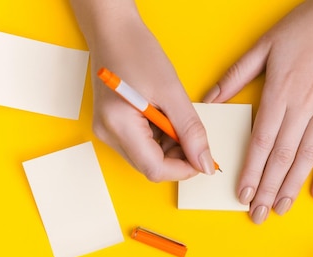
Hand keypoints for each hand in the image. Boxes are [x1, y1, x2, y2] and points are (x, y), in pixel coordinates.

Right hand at [71, 0, 215, 180]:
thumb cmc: (137, 52)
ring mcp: (108, 131)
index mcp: (119, 126)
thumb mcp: (172, 92)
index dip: (184, 170)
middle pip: (150, 166)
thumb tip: (205, 162)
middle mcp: (108, 134)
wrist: (113, 31)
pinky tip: (166, 118)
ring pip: (147, 158)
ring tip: (177, 119)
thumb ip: (191, 131)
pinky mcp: (112, 127)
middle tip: (194, 135)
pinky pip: (141, 145)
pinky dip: (160, 139)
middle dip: (178, 158)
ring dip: (170, 148)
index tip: (204, 160)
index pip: (155, 169)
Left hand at [204, 0, 312, 222]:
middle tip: (258, 215)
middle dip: (268, 189)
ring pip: (307, 157)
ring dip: (293, 186)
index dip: (251, 171)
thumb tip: (211, 98)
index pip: (261, 141)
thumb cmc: (307, 26)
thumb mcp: (265, 45)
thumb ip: (237, 74)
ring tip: (282, 209)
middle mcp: (303, 106)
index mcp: (280, 91)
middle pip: (282, 156)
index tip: (243, 194)